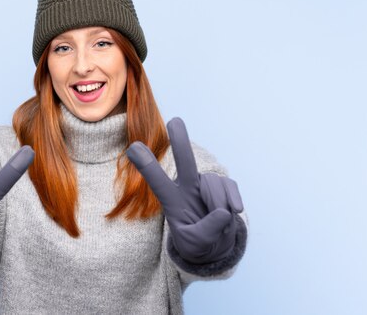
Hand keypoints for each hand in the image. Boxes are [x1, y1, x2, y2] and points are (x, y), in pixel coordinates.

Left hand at [126, 118, 242, 263]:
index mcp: (172, 200)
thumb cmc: (198, 242)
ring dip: (218, 205)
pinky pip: (230, 188)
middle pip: (185, 162)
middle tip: (175, 121)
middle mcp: (187, 186)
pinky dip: (233, 202)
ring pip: (214, 185)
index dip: (146, 165)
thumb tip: (223, 211)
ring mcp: (206, 184)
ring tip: (216, 221)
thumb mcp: (196, 244)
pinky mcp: (224, 185)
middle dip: (181, 142)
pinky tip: (233, 212)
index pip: (158, 182)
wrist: (215, 245)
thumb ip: (207, 230)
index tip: (133, 147)